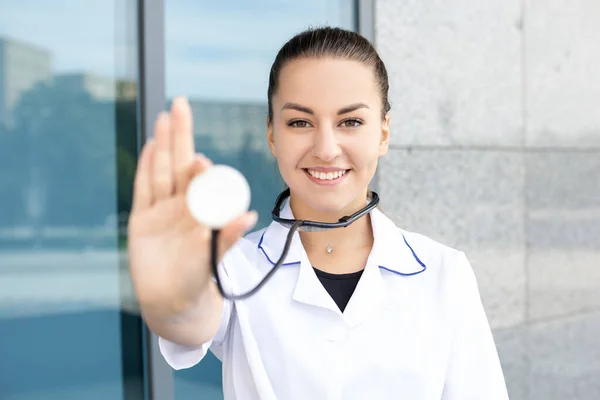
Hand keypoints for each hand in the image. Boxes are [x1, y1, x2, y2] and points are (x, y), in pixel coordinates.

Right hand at [127, 97, 257, 315]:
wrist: (173, 303)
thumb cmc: (199, 280)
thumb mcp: (214, 258)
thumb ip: (227, 237)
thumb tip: (249, 215)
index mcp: (203, 212)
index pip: (202, 183)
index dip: (201, 170)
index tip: (202, 162)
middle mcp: (184, 205)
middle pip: (180, 164)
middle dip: (180, 136)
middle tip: (181, 105)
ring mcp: (162, 209)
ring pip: (161, 170)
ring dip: (163, 144)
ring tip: (165, 117)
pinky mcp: (142, 219)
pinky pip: (144, 188)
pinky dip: (146, 167)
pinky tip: (151, 145)